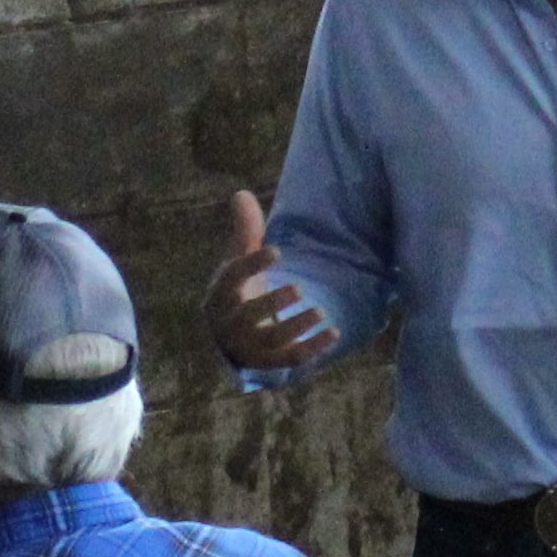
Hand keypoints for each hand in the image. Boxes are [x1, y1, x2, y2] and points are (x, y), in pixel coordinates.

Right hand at [207, 188, 331, 370]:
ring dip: (296, 327)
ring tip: (320, 311)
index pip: (232, 279)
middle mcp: (231, 322)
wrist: (229, 339)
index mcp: (222, 294)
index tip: (277, 251)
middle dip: (273, 303)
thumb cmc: (237, 293)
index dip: (252, 265)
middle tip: (298, 288)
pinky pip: (291, 358)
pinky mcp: (270, 362)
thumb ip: (244, 231)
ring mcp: (250, 346)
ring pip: (271, 340)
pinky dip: (313, 347)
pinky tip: (334, 332)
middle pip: (248, 315)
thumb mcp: (237, 262)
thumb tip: (242, 194)